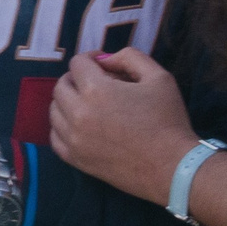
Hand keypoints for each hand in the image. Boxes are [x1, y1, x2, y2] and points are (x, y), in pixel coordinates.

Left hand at [49, 47, 202, 201]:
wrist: (172, 167)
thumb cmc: (168, 120)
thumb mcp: (159, 77)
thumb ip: (129, 58)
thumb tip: (105, 60)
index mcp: (96, 90)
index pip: (77, 64)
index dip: (91, 58)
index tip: (103, 65)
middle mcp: (78, 113)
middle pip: (61, 86)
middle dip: (77, 79)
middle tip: (96, 83)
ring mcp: (74, 139)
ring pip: (54, 111)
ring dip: (68, 102)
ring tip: (88, 104)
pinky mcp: (76, 160)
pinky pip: (55, 138)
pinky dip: (62, 127)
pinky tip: (80, 126)